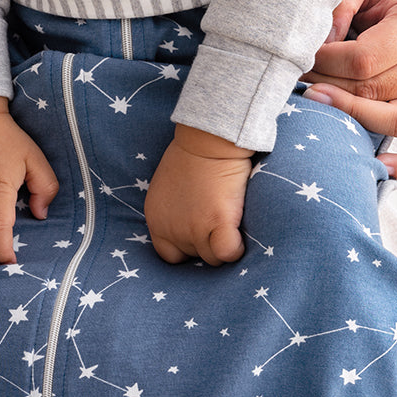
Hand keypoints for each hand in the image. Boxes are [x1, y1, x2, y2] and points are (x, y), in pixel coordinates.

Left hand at [144, 126, 251, 264]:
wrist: (206, 138)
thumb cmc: (191, 156)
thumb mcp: (168, 188)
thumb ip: (173, 211)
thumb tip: (189, 227)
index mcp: (156, 219)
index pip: (168, 255)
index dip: (186, 249)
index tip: (199, 237)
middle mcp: (171, 229)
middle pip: (194, 257)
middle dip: (207, 244)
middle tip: (217, 224)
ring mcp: (194, 228)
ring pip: (213, 258)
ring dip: (223, 245)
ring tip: (230, 224)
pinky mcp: (218, 222)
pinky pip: (228, 252)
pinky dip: (237, 248)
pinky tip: (241, 235)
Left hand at [302, 0, 396, 177]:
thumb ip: (340, 0)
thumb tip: (322, 41)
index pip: (365, 58)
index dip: (325, 61)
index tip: (300, 55)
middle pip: (375, 91)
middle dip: (328, 87)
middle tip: (295, 81)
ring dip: (351, 118)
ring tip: (315, 107)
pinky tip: (378, 165)